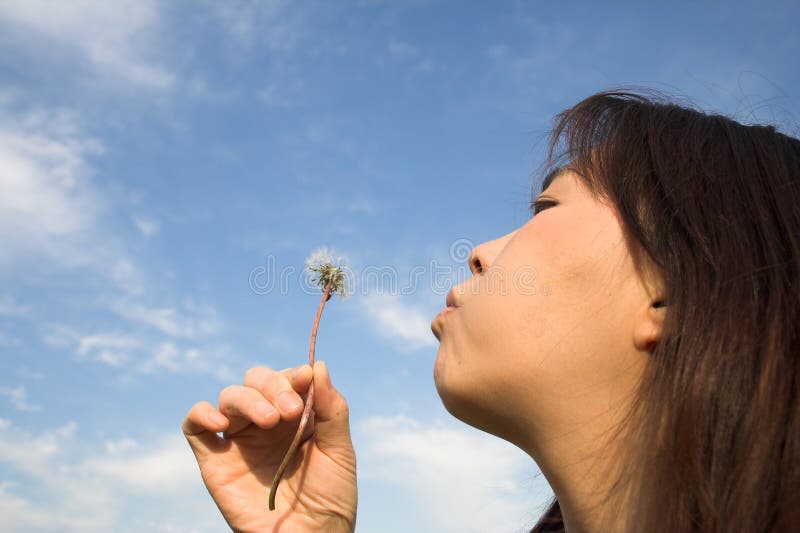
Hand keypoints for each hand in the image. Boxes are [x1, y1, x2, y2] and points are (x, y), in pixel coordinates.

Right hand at [182, 361, 356, 532]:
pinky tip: (219, 420)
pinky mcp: (214, 460)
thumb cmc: (329, 500)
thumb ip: (332, 409)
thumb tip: (317, 365)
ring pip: (230, 397)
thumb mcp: (340, 452)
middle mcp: (266, 421)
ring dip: (249, 399)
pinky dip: (201, 413)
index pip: (287, 378)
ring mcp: (238, 439)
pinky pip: (195, 426)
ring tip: (270, 420)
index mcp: (297, 415)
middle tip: (290, 411)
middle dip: (273, 385)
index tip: (305, 381)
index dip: (294, 375)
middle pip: (256, 380)